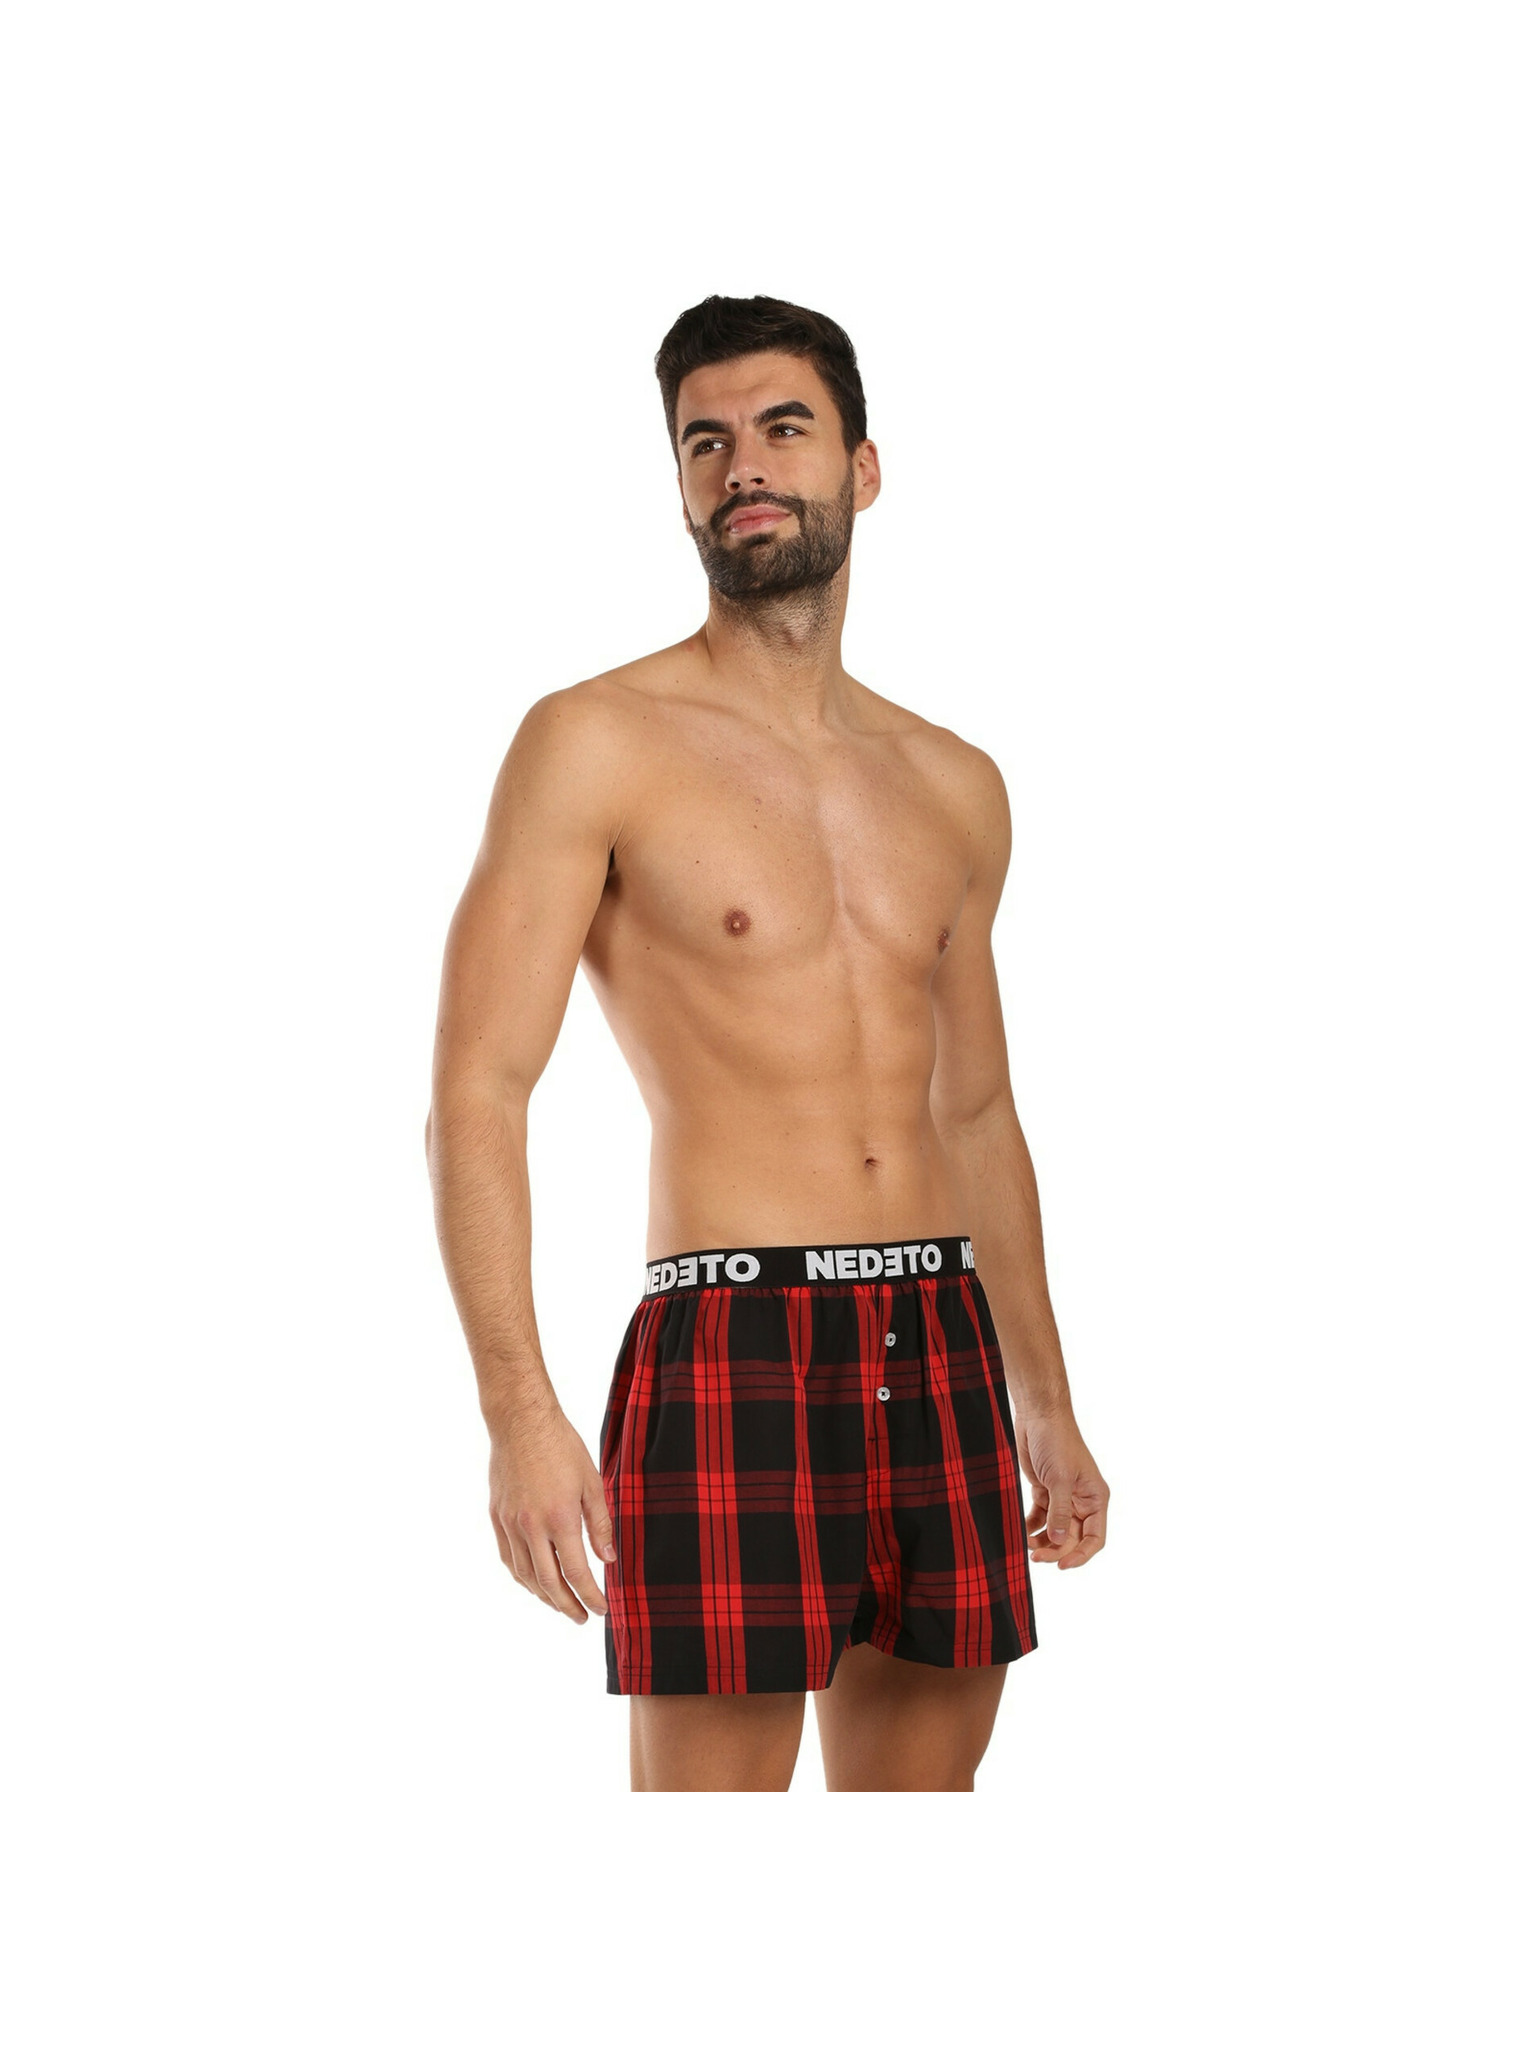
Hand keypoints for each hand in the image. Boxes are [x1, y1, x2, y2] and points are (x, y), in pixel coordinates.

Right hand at [488, 1399, 615, 1623]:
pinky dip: (522, 1576)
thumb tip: (609, 1559)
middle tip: (581, 1617)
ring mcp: (509, 1523)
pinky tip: (533, 1581)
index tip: (601, 1609)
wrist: (521, 1421)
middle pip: (548, 1583)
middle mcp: (531, 1526)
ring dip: (543, 1596)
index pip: (576, 1572)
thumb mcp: (592, 1482)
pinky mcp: (496, 1516)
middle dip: (567, 1606)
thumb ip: (600, 1523)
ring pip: (525, 1575)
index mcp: (559, 1518)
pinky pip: (508, 1558)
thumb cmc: (561, 1446)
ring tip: (560, 1604)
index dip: (589, 1596)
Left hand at [1018, 1408, 1107, 1568]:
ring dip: (1042, 1542)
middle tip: (1036, 1557)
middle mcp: (1082, 1501)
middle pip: (1072, 1538)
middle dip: (1056, 1550)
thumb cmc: (1056, 1441)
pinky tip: (1021, 1533)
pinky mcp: (1044, 1491)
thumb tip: (1058, 1541)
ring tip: (1026, 1546)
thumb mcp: (1060, 1478)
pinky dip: (1032, 1528)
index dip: (1081, 1555)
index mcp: (1095, 1498)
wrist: (1037, 1415)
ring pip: (1055, 1531)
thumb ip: (1060, 1511)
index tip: (1062, 1566)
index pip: (1095, 1537)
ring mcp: (1062, 1497)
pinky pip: (1040, 1519)